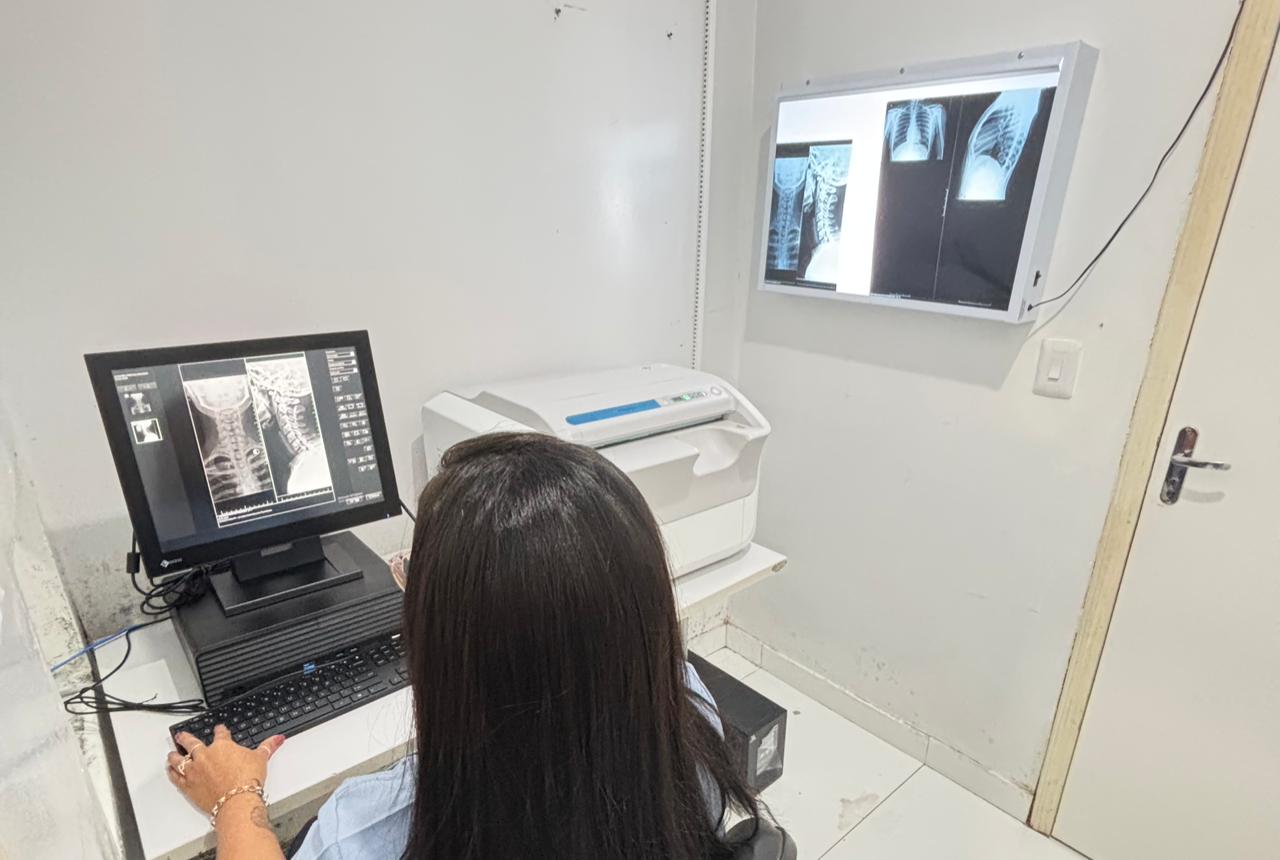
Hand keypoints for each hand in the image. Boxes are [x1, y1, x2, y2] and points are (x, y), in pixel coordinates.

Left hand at [166, 725, 285, 815]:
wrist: (236, 800)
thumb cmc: (247, 779)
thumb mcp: (261, 759)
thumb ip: (268, 746)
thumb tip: (278, 738)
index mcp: (222, 746)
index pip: (220, 733)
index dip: (220, 730)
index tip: (219, 729)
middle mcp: (205, 755)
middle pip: (191, 742)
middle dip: (186, 738)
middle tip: (181, 735)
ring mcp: (194, 770)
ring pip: (179, 759)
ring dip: (174, 755)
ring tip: (171, 752)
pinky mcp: (188, 786)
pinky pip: (176, 777)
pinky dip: (172, 773)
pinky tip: (170, 770)